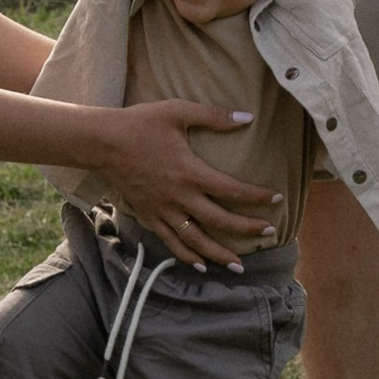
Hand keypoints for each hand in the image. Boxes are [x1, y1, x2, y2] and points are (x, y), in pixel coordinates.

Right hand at [89, 98, 279, 267]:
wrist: (102, 142)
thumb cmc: (141, 123)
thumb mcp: (178, 112)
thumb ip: (214, 116)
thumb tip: (247, 117)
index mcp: (190, 172)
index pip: (232, 190)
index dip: (256, 196)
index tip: (276, 198)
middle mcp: (179, 197)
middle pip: (219, 221)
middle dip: (246, 228)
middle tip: (268, 233)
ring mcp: (163, 210)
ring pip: (196, 240)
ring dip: (219, 254)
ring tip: (239, 266)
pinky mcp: (149, 216)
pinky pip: (171, 242)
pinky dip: (186, 256)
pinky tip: (199, 265)